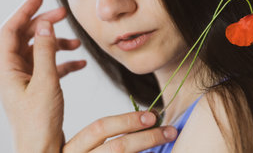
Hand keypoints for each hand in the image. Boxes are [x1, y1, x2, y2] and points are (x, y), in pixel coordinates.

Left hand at [0, 0, 85, 151]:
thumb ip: (46, 52)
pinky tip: (79, 64)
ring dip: (58, 44)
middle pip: (26, 38)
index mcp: (7, 69)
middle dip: (45, 24)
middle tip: (63, 14)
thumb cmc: (38, 122)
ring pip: (40, 51)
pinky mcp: (37, 88)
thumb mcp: (45, 82)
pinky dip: (64, 62)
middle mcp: (14, 72)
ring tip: (77, 44)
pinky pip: (50, 67)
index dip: (24, 11)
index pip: (10, 31)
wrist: (41, 148)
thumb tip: (46, 25)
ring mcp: (25, 80)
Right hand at [62, 110, 177, 151]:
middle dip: (147, 137)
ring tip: (167, 141)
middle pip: (116, 147)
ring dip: (149, 148)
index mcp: (71, 149)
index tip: (152, 116)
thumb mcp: (90, 150)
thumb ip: (108, 140)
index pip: (99, 128)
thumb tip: (149, 120)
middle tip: (169, 131)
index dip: (127, 120)